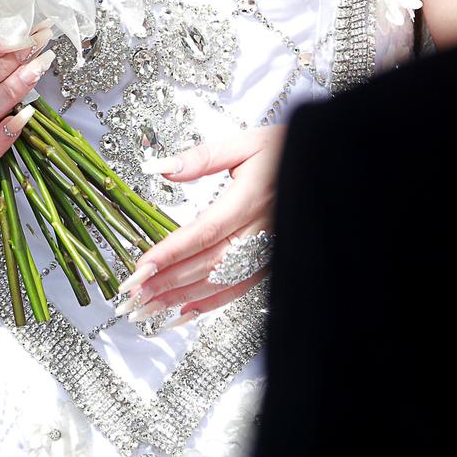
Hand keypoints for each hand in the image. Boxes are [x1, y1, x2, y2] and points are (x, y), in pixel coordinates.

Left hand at [118, 126, 284, 324]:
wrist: (325, 167)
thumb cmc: (286, 151)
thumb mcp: (245, 143)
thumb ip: (202, 157)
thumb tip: (162, 168)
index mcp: (249, 200)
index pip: (203, 233)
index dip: (170, 253)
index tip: (141, 267)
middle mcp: (258, 232)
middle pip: (205, 265)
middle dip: (166, 283)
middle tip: (132, 296)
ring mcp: (265, 252)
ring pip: (219, 284)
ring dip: (180, 299)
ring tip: (147, 309)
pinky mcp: (268, 262)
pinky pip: (237, 290)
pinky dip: (208, 304)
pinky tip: (184, 313)